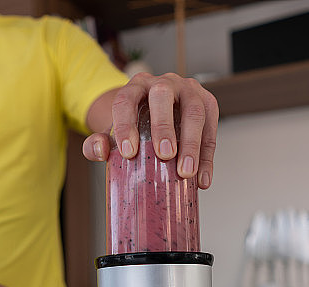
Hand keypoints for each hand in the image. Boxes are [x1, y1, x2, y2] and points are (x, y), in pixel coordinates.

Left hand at [83, 72, 218, 188]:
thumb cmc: (134, 125)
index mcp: (135, 86)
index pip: (126, 100)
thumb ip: (97, 143)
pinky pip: (211, 129)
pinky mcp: (208, 104)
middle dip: (164, 126)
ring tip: (185, 172)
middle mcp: (163, 83)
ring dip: (192, 143)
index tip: (128, 153)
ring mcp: (189, 90)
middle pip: (163, 95)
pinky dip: (207, 157)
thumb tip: (99, 150)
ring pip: (194, 111)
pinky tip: (201, 180)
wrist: (157, 115)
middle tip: (164, 155)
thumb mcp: (113, 133)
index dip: (126, 125)